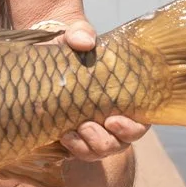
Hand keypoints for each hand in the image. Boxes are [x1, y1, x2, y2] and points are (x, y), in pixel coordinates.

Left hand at [58, 18, 148, 161]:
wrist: (45, 57)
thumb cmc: (70, 47)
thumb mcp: (76, 35)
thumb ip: (81, 33)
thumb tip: (84, 41)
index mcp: (125, 100)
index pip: (140, 123)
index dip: (130, 128)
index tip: (113, 120)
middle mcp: (112, 121)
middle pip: (120, 144)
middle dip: (105, 141)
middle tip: (88, 127)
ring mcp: (93, 132)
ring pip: (98, 152)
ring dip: (86, 147)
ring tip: (70, 133)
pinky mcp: (73, 137)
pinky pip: (77, 153)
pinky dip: (71, 148)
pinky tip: (61, 136)